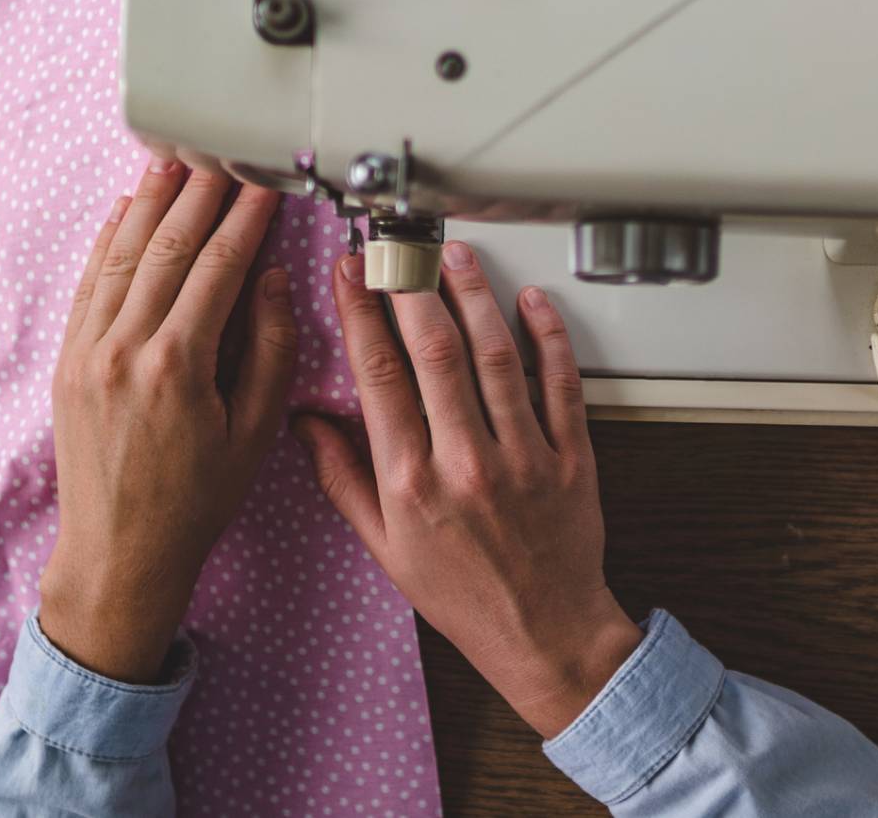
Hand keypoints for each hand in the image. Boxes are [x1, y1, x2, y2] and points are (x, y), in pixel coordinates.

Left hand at [38, 158, 298, 682]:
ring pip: (122, 257)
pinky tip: (126, 211)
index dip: (246, 218)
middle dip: (199, 195)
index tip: (265, 181)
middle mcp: (124, 350)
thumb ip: (269, 351)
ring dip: (150, 204)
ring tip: (175, 162)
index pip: (218, 268)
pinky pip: (89, 284)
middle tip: (222, 152)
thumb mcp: (255, 433)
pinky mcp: (68, 361)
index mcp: (178, 367)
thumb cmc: (197, 502)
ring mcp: (87, 352)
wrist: (119, 554)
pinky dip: (108, 241)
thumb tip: (272, 281)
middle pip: (166, 249)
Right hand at [294, 241, 641, 738]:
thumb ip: (344, 479)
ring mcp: (523, 457)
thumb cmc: (463, 595)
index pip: (379, 377)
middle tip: (399, 244)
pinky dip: (548, 338)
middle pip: (435, 352)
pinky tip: (532, 301)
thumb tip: (306, 421)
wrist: (544, 634)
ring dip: (473, 296)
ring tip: (456, 256)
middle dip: (411, 285)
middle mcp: (465, 463)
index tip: (351, 273)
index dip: (361, 314)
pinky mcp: (571, 457)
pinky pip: (561, 384)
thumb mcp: (384, 548)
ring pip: (496, 356)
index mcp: (410, 483)